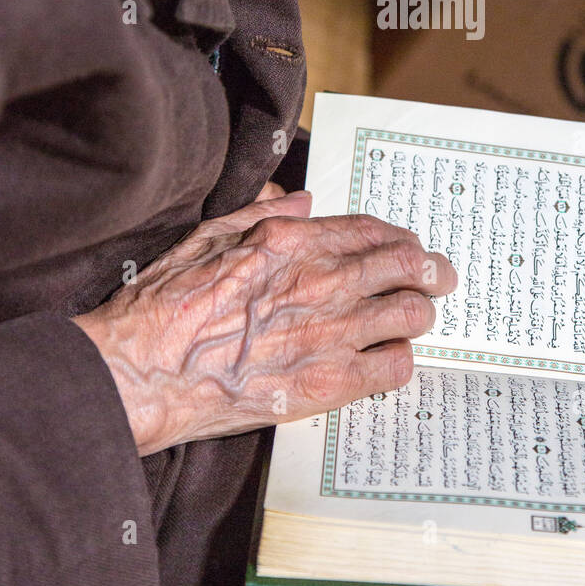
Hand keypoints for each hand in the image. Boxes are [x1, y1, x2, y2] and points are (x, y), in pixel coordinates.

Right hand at [73, 189, 456, 455]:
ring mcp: (331, 333)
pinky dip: (401, 362)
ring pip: (411, 315)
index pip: (370, 231)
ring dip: (419, 315)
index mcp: (293, 241)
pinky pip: (395, 368)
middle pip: (406, 267)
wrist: (144, 371)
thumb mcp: (207, 237)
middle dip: (430, 271)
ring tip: (418, 319)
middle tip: (440, 278)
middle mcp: (323, 281)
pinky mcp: (329, 384)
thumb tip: (305, 201)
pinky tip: (391, 362)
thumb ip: (261, 214)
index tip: (410, 246)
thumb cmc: (164, 305)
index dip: (399, 238)